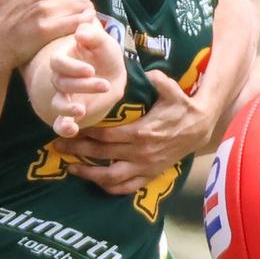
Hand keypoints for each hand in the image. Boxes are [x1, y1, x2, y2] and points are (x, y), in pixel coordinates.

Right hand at [48, 20, 124, 137]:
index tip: (91, 70)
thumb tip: (80, 34)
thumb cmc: (105, 53)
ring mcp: (65, 96)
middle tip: (104, 85)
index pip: (58, 62)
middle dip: (83, 86)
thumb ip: (92, 35)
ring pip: (58, 103)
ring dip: (67, 108)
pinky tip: (72, 130)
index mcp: (64, 57)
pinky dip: (63, 128)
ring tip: (81, 111)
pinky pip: (61, 123)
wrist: (113, 72)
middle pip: (61, 83)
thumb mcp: (103, 40)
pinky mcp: (71, 113)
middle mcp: (61, 77)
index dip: (72, 68)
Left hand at [52, 69, 203, 193]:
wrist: (201, 127)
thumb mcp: (173, 90)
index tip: (70, 128)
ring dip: (89, 174)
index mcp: (142, 132)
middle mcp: (140, 153)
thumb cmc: (182, 107)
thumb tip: (149, 71)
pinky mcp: (151, 175)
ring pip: (111, 177)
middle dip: (78, 151)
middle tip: (58, 146)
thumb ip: (159, 80)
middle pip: (102, 155)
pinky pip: (127, 187)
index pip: (106, 135)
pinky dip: (110, 188)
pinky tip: (96, 182)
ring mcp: (145, 167)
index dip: (86, 133)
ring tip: (70, 168)